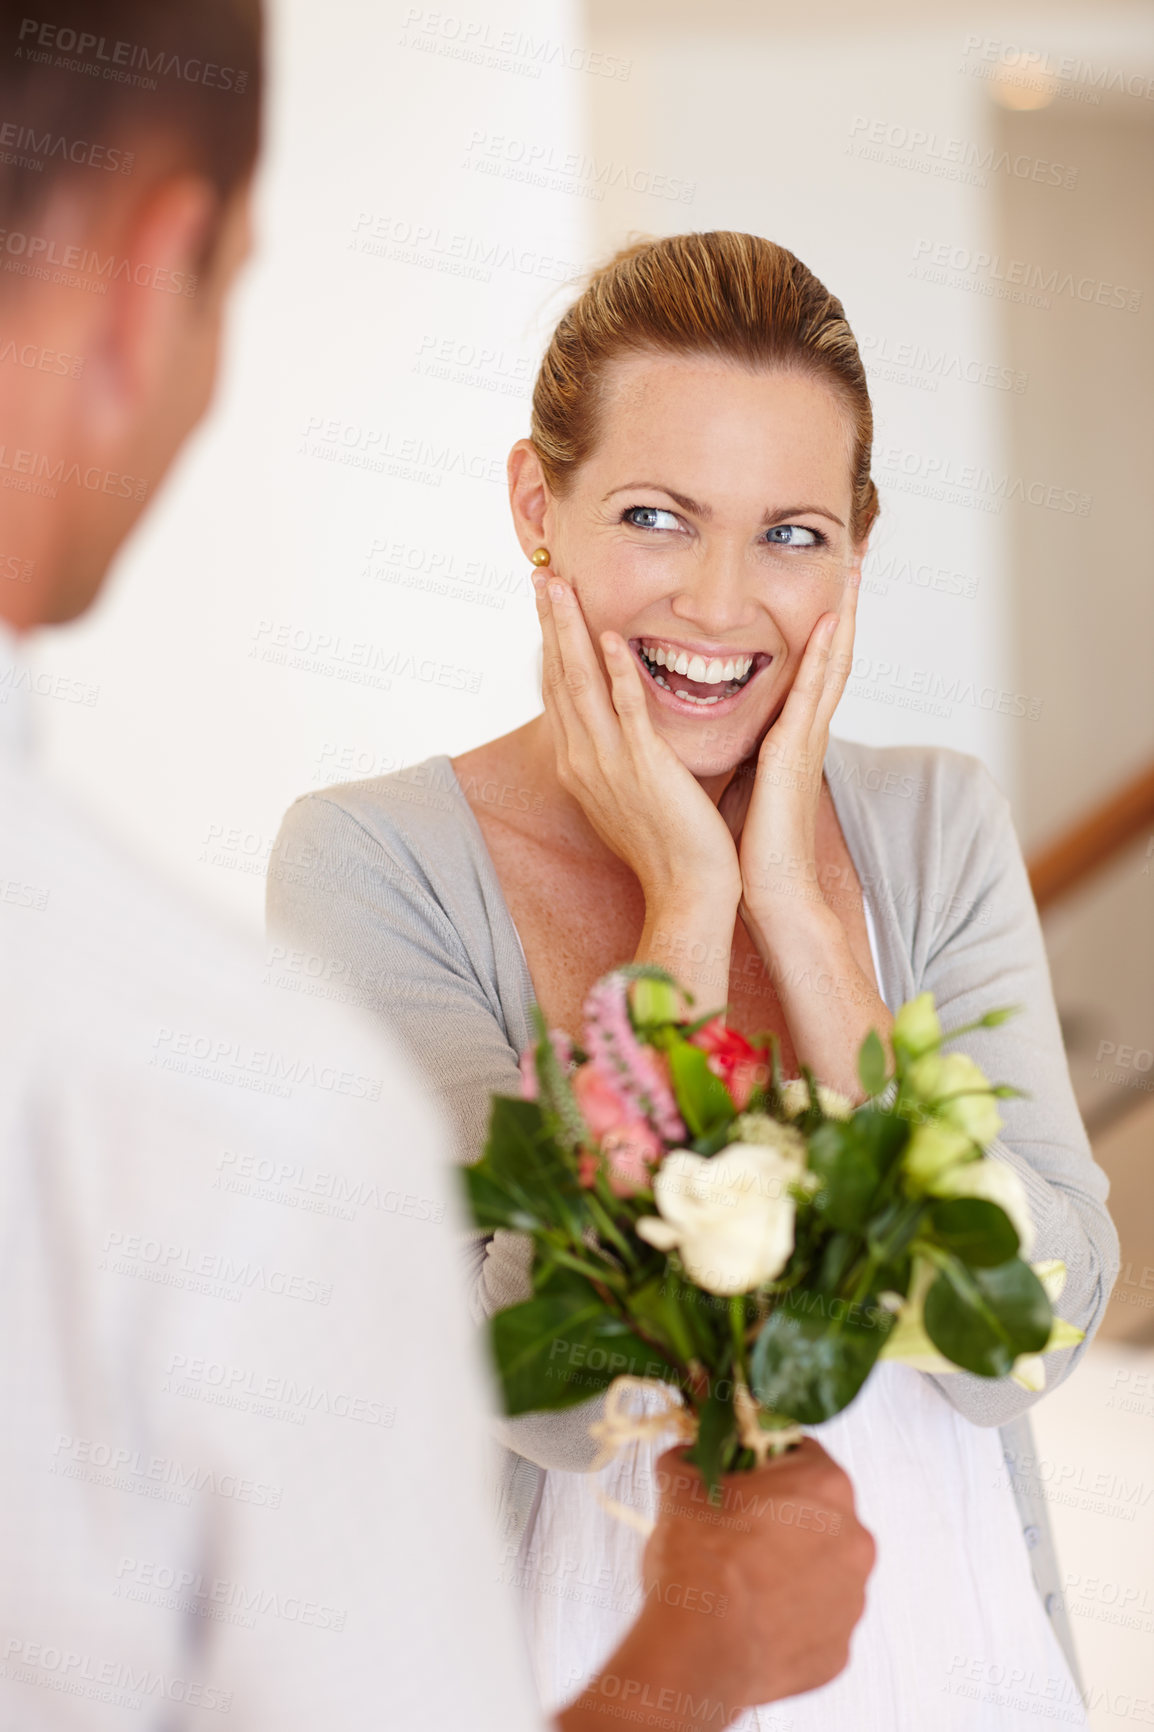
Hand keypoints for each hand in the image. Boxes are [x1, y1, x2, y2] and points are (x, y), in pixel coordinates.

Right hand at [534, 572, 741, 909]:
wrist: (688, 891)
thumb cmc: (669, 844)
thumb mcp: (632, 792)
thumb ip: (622, 752)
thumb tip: (623, 728)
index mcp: (581, 764)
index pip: (558, 691)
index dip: (550, 643)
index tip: (547, 603)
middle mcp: (584, 760)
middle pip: (558, 678)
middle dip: (549, 624)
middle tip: (541, 575)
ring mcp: (611, 763)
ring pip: (581, 684)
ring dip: (569, 632)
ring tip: (560, 588)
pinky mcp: (644, 767)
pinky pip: (626, 710)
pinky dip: (616, 672)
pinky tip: (609, 637)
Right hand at [557, 1438, 874, 1729]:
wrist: (698, 1651)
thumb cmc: (699, 1563)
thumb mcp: (681, 1487)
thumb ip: (689, 1460)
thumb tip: (685, 1458)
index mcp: (825, 1485)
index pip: (800, 1453)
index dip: (763, 1463)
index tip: (739, 1479)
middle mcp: (853, 1539)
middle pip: (816, 1513)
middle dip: (780, 1518)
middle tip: (736, 1530)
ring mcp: (851, 1600)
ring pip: (820, 1569)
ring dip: (789, 1568)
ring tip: (741, 1581)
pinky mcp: (838, 1650)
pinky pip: (815, 1622)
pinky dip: (789, 1618)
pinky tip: (752, 1618)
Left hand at [720, 569, 858, 938]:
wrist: (768, 892)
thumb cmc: (751, 846)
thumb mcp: (746, 781)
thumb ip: (747, 749)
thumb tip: (731, 727)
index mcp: (793, 738)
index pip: (813, 671)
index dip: (823, 629)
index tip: (831, 587)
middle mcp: (807, 732)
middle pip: (832, 656)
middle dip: (845, 608)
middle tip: (856, 559)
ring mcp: (806, 740)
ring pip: (831, 665)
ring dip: (843, 617)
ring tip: (853, 571)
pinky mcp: (794, 753)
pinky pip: (812, 694)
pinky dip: (822, 655)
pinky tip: (829, 621)